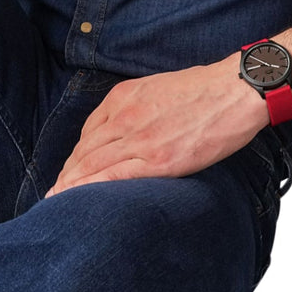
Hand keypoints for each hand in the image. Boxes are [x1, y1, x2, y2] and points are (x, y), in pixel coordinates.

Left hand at [47, 56, 265, 193]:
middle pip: (84, 151)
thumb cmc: (206, 89)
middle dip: (67, 175)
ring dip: (70, 186)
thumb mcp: (158, 87)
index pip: (88, 133)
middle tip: (54, 195)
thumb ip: (137, 106)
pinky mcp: (158, 159)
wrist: (237, 90)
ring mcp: (139, 138)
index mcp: (124, 98)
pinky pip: (113, 176)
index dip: (75, 157)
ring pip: (92, 165)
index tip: (69, 173)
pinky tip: (75, 201)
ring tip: (56, 204)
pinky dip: (89, 189)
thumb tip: (128, 127)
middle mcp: (125, 116)